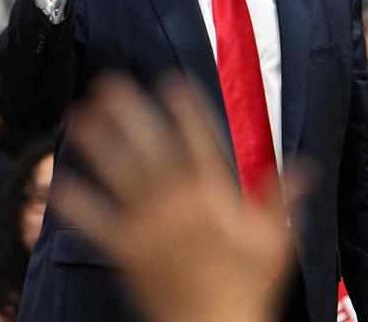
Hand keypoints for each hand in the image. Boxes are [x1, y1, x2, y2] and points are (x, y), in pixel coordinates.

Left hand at [51, 75, 307, 321]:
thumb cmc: (247, 288)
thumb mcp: (274, 241)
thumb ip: (282, 199)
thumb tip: (306, 166)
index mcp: (214, 195)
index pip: (200, 141)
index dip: (186, 109)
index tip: (171, 80)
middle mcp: (178, 204)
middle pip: (150, 148)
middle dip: (130, 113)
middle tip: (108, 82)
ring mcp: (149, 227)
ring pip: (119, 176)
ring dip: (98, 144)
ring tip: (78, 116)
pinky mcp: (126, 253)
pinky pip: (98, 224)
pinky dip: (79, 203)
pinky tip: (61, 183)